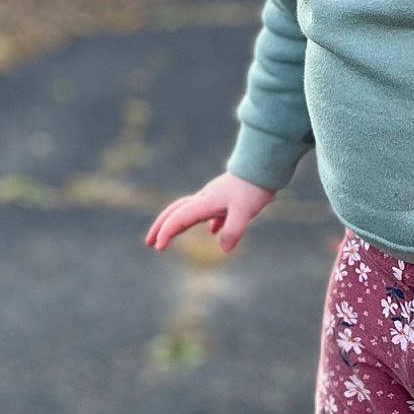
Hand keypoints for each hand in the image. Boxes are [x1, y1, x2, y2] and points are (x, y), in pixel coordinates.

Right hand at [145, 172, 275, 254]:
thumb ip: (233, 230)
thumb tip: (223, 248)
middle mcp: (206, 198)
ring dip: (177, 223)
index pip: (180, 218)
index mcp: (206, 202)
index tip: (158, 247)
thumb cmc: (254, 187)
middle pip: (176, 211)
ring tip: (171, 236)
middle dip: (161, 226)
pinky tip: (212, 230)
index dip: (167, 232)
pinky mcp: (226, 196)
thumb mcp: (245, 212)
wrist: (264, 165)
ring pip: (189, 210)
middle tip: (149, 242)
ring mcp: (215, 196)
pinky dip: (204, 221)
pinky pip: (209, 211)